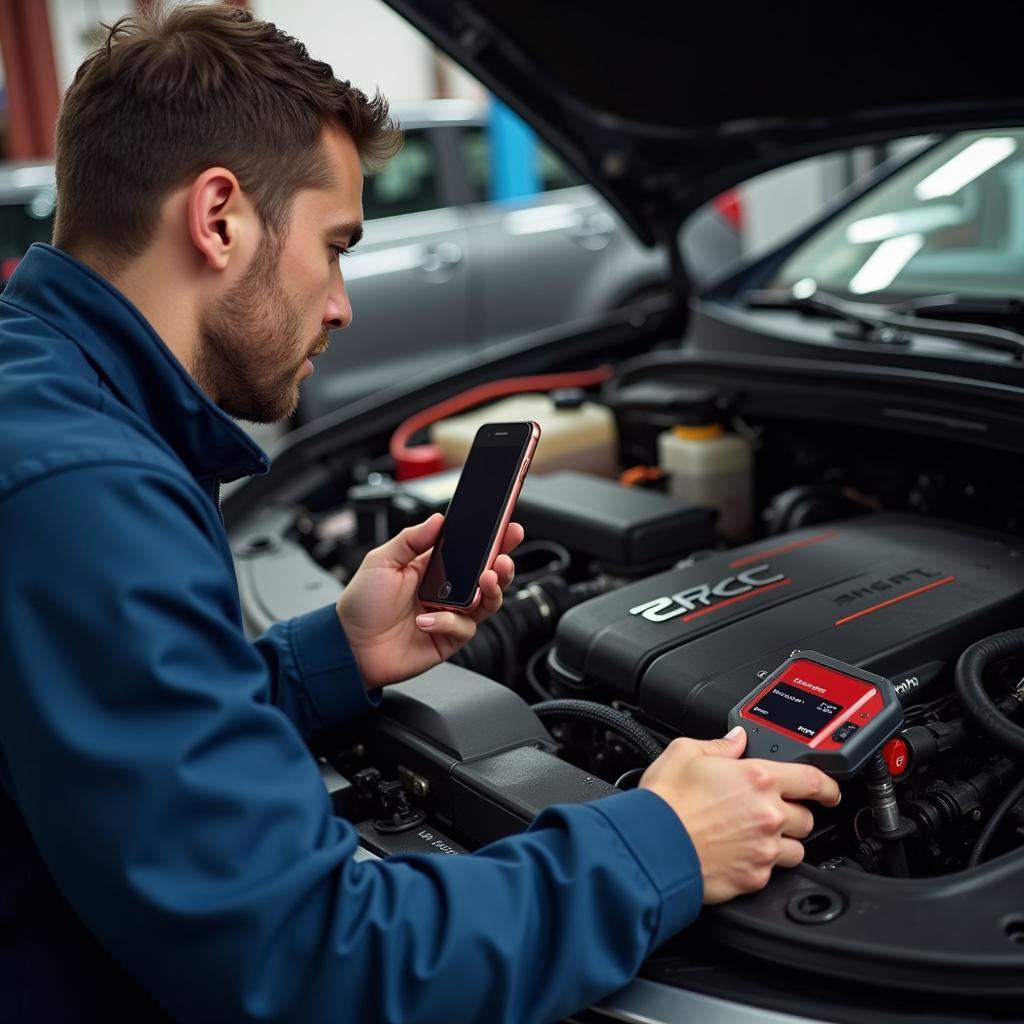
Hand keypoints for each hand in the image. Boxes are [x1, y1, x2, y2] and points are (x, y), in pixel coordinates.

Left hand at [336, 513, 523, 688]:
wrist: (349, 646)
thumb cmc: (361, 605)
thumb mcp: (381, 561)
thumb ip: (411, 539)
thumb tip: (438, 520)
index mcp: (433, 567)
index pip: (470, 551)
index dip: (492, 541)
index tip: (507, 529)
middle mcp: (447, 591)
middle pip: (488, 576)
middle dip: (503, 564)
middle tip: (503, 559)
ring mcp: (450, 615)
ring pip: (488, 602)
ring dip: (492, 590)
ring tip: (486, 581)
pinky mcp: (449, 639)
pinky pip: (465, 627)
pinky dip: (449, 621)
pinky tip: (426, 619)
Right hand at [639, 727, 840, 903]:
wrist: (650, 845)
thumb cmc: (664, 801)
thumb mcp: (685, 752)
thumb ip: (720, 744)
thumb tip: (736, 739)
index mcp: (758, 778)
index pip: (814, 781)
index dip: (829, 786)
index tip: (830, 791)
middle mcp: (769, 815)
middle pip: (806, 817)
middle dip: (793, 813)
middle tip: (769, 810)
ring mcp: (764, 849)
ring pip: (797, 848)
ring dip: (783, 841)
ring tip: (756, 835)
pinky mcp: (755, 877)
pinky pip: (774, 872)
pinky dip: (763, 863)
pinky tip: (740, 854)